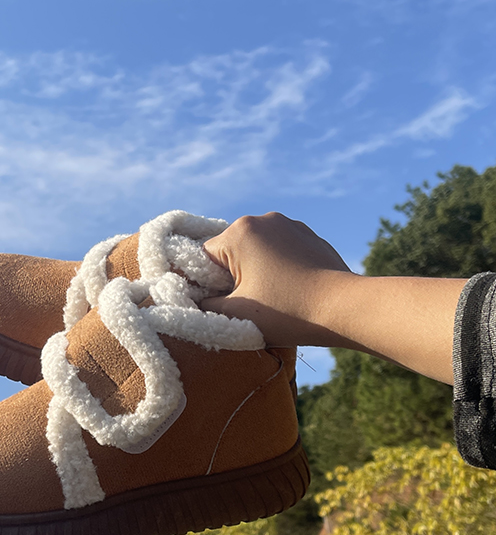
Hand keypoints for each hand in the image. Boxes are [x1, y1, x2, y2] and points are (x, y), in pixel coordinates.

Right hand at [202, 212, 464, 383]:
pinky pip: (279, 251)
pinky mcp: (309, 236)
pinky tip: (288, 291)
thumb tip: (189, 300)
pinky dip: (277, 269)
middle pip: (228, 253)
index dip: (204, 284)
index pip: (202, 257)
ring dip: (254, 273)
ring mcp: (290, 225)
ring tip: (270, 300)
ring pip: (254, 252)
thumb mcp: (235, 314)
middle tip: (245, 306)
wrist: (345, 308)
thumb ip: (203, 305)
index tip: (219, 305)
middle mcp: (263, 220)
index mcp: (239, 232)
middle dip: (230, 278)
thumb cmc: (288, 311)